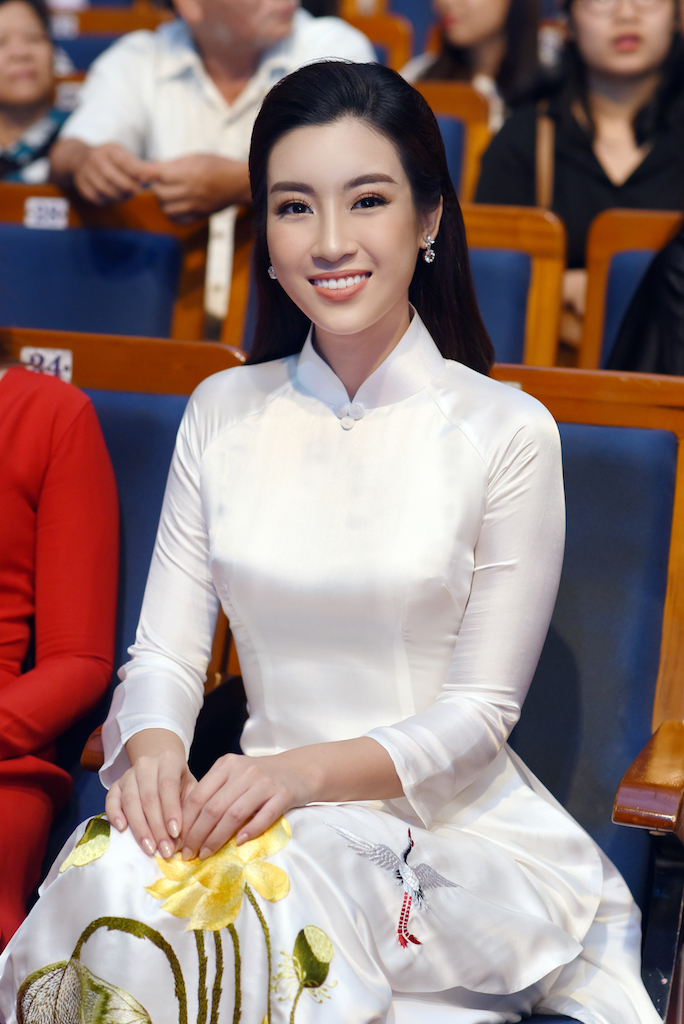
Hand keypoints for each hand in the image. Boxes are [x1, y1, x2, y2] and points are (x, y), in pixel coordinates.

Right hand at [72, 143, 151, 204]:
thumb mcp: (123, 155)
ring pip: (106, 190)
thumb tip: (158, 173)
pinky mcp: (82, 185)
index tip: (151, 177)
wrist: (80, 159)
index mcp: (109, 149)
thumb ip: (139, 165)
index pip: (125, 162)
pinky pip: (98, 198)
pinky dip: (109, 200)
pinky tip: (116, 197)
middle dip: (129, 187)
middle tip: (138, 190)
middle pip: (115, 178)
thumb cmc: (110, 159)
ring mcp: (86, 172)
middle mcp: (96, 158)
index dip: (140, 172)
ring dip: (120, 196)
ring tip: (129, 195)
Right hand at [106, 732, 196, 857]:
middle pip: (149, 797)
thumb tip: (183, 839)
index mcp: (169, 760)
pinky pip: (111, 799)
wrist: (161, 767)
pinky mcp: (116, 784)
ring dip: (139, 827)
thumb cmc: (179, 782)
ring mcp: (129, 773)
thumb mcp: (190, 788)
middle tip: (165, 849)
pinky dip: (115, 814)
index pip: (168, 785)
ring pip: (130, 800)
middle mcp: (146, 764)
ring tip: (149, 848)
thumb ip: (188, 808)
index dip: (171, 811)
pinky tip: (122, 829)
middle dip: (157, 827)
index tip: (175, 834)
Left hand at [146, 154, 250, 220]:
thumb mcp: (195, 157)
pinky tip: (174, 206)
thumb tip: (152, 166)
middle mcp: (191, 191)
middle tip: (157, 181)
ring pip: (167, 209)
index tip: (143, 172)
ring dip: (162, 202)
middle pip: (160, 193)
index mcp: (189, 173)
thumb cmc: (217, 165)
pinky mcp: (200, 216)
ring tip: (166, 194)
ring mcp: (195, 206)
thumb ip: (174, 164)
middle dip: (154, 186)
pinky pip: (178, 220)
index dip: (147, 173)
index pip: (159, 175)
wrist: (239, 183)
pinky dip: (172, 214)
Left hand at [179, 753, 311, 860]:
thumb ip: (214, 793)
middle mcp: (244, 771)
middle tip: (189, 854)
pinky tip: (239, 844)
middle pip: (213, 808)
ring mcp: (264, 782)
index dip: (186, 822)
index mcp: (226, 765)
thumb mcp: (234, 776)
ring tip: (206, 854)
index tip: (179, 842)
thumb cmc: (259, 777)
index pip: (198, 796)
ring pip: (234, 815)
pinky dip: (250, 832)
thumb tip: (186, 828)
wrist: (297, 770)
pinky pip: (263, 817)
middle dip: (197, 835)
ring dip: (217, 838)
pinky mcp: (283, 794)